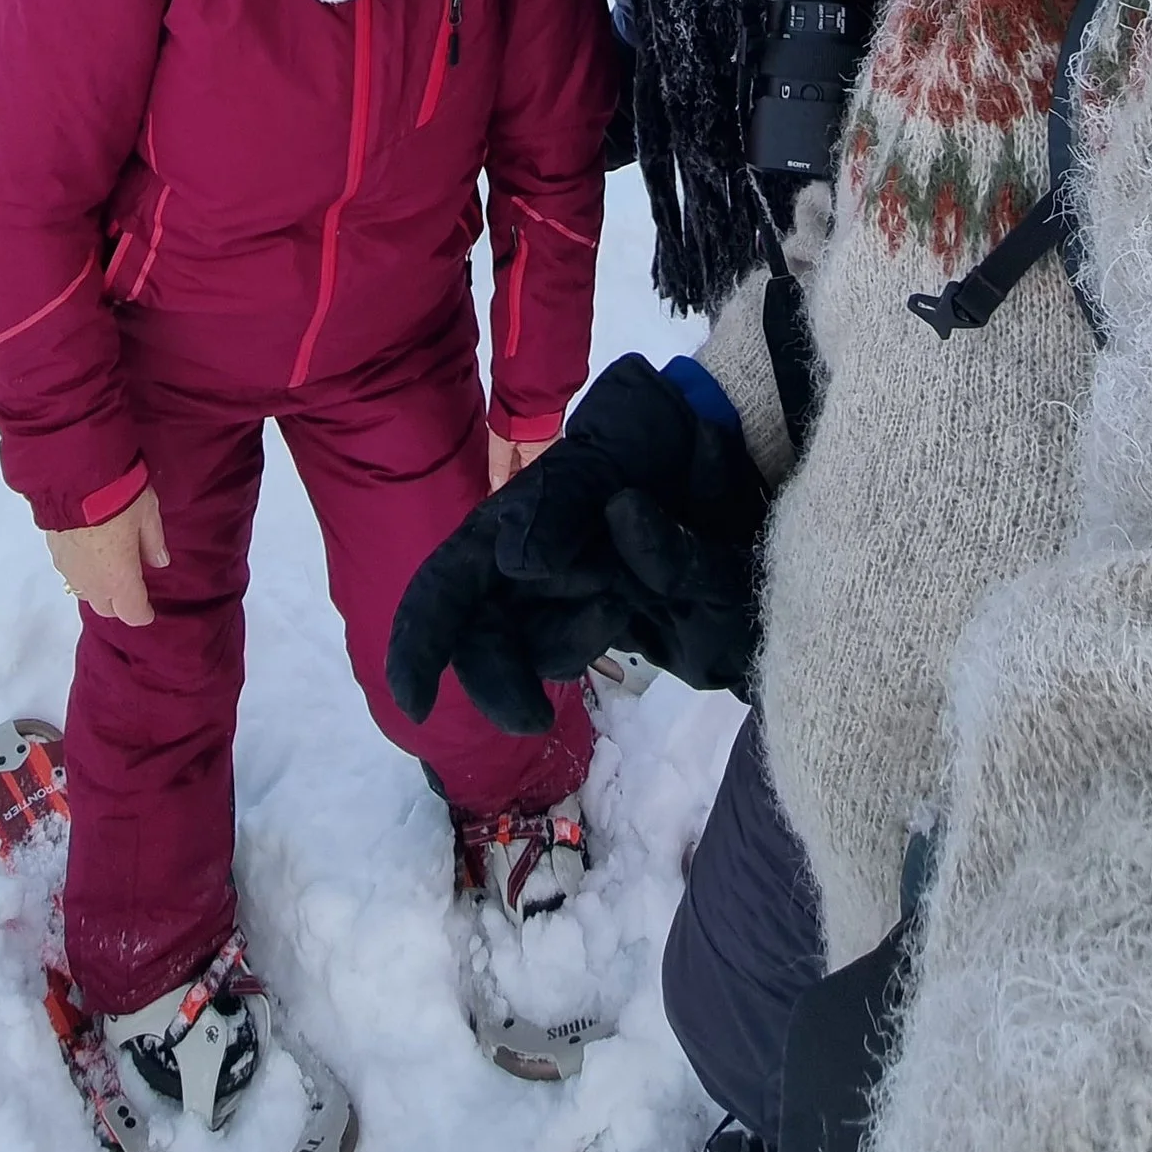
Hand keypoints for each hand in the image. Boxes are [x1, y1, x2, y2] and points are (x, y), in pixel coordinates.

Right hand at [45, 487, 168, 625]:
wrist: (73, 477)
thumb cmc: (119, 498)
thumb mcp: (148, 515)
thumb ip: (154, 543)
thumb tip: (160, 562)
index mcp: (119, 580)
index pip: (132, 613)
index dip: (143, 614)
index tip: (149, 611)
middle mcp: (92, 583)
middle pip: (107, 609)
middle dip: (120, 604)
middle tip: (131, 587)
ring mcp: (70, 570)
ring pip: (86, 593)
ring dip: (99, 588)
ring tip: (109, 569)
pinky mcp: (54, 554)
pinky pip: (72, 574)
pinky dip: (83, 571)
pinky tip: (89, 554)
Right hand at [390, 358, 767, 733]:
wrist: (738, 454)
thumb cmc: (662, 434)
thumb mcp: (615, 439)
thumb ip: (564, 502)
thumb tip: (515, 561)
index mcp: (509, 521)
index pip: (445, 587)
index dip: (418, 643)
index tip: (414, 701)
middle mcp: (529, 566)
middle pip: (485, 639)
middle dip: (499, 681)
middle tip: (533, 717)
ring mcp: (574, 593)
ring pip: (537, 651)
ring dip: (565, 644)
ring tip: (616, 603)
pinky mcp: (616, 615)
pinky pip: (587, 646)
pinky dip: (598, 637)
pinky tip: (628, 603)